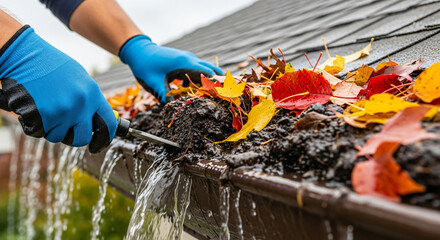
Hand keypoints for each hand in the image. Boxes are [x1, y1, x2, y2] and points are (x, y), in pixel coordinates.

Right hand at [0, 26, 116, 152]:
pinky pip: (40, 132)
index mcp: (93, 93)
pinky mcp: (43, 116)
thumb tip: (96, 118)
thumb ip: (88, 98)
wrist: (23, 55)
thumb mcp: (78, 77)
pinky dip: (36, 125)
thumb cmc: (50, 64)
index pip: (108, 123)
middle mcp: (81, 104)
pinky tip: (34, 109)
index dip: (105, 137)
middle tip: (66, 131)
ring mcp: (62, 111)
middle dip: (73, 138)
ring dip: (51, 129)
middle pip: (82, 138)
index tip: (99, 144)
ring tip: (45, 111)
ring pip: (58, 137)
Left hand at [119, 35, 222, 102]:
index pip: (207, 74)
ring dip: (205, 80)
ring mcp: (186, 57)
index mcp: (185, 64)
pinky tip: (185, 87)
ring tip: (206, 94)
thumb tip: (174, 110)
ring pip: (203, 68)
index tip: (224, 94)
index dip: (217, 85)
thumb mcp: (154, 84)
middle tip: (223, 95)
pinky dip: (195, 77)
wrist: (138, 50)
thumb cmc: (145, 66)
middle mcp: (189, 59)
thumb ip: (166, 97)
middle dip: (216, 82)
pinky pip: (195, 68)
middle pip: (210, 69)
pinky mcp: (182, 59)